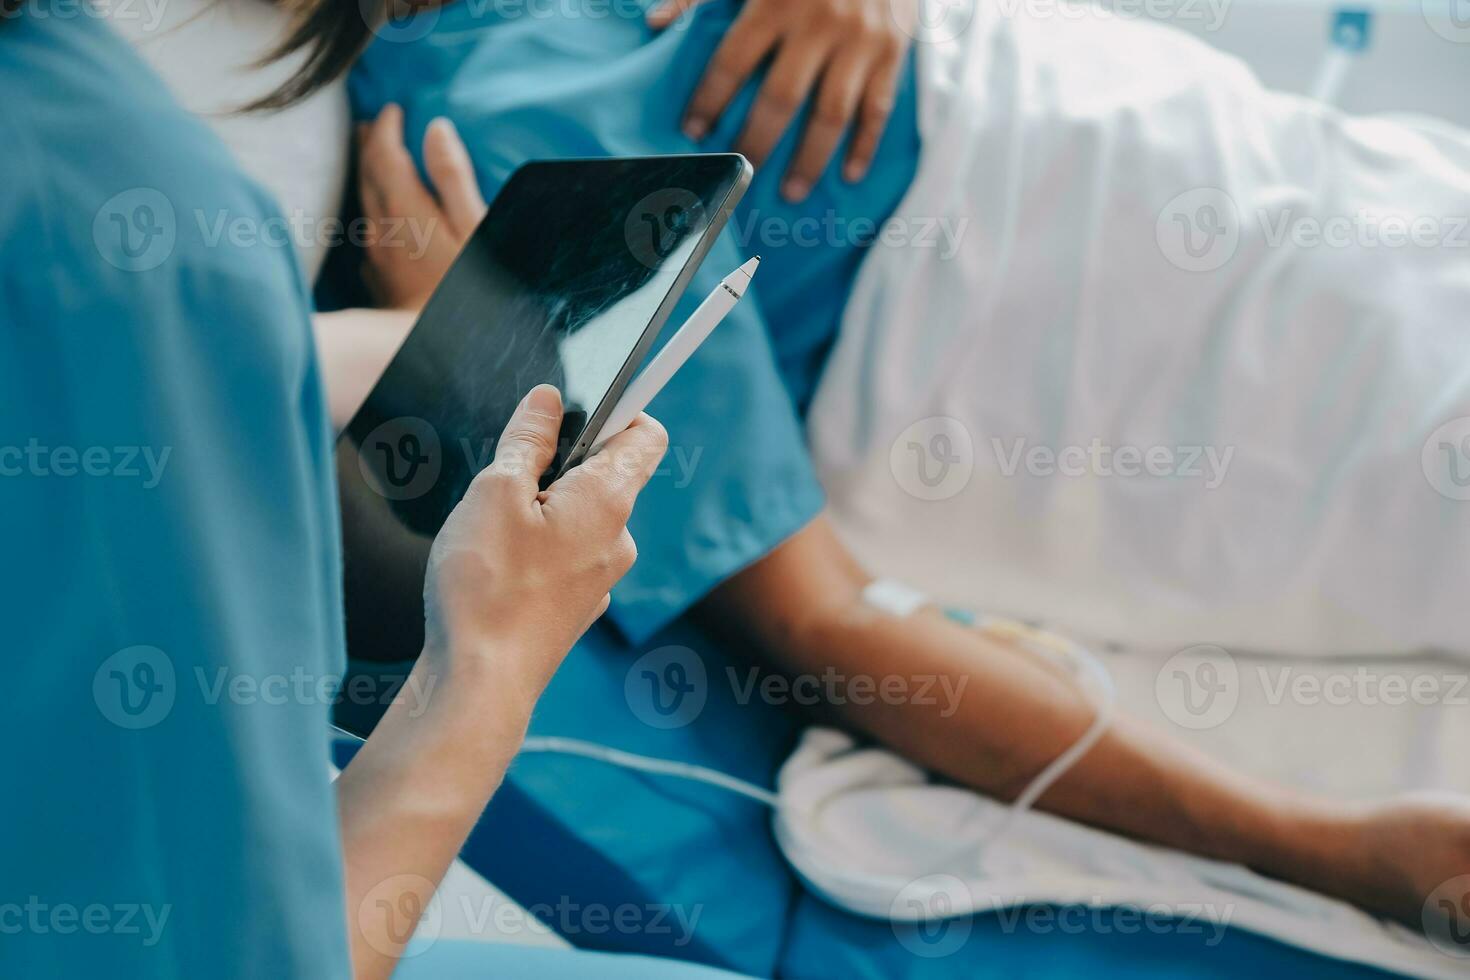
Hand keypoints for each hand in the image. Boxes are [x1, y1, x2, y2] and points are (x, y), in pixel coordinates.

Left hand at [358, 103, 487, 310]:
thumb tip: (437, 128)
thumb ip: (453, 177)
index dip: (386, 128)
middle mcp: (382, 228)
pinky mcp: (378, 281)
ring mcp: (376, 257)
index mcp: (405, 208)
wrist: (430, 348)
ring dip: (367, 175)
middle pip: (367, 175)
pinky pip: (369, 234)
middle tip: (372, 124)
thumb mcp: (473, 228)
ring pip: (364, 203)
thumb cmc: (465, 290)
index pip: (384, 154)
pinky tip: (379, 219)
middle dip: (369, 145)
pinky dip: (372, 212)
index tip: (393, 109)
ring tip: (371, 157)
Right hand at [424, 384, 667, 702]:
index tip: (577, 406)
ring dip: (541, 512)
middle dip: (559, 465)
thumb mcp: (495, 492)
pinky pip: (563, 559)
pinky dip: (535, 552)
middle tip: (507, 479)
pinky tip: (494, 571)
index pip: (645, 435)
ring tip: (491, 535)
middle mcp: (619, 541)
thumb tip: (548, 400)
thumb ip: (528, 440)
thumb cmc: (487, 586)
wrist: (479, 686)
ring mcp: (600, 580)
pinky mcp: (574, 610)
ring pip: (578, 520)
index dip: (618, 409)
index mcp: (609, 501)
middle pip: (604, 476)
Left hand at [648, 0, 913, 201]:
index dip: (710, 99)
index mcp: (776, 0)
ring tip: (792, 192)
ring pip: (832, 114)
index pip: (733, 61)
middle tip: (739, 175)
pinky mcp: (893, 51)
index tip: (693, 132)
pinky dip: (865, 144)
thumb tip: (654, 24)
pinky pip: (879, 107)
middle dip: (756, 143)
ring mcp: (860, 41)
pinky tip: (849, 175)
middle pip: (781, 98)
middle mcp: (819, 24)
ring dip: (810, 159)